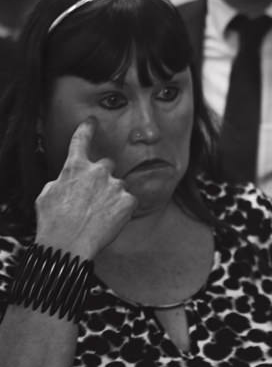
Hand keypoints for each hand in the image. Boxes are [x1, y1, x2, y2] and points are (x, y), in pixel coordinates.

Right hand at [34, 120, 136, 258]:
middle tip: (92, 198)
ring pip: (118, 186)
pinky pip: (128, 201)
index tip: (92, 121)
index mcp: (75, 167)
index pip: (81, 141)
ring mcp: (116, 185)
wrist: (68, 245)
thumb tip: (69, 181)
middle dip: (102, 177)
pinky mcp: (129, 200)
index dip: (87, 129)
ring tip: (97, 216)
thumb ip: (62, 181)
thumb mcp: (46, 196)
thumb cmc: (53, 223)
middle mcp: (98, 171)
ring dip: (111, 197)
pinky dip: (121, 211)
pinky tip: (108, 222)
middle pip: (107, 164)